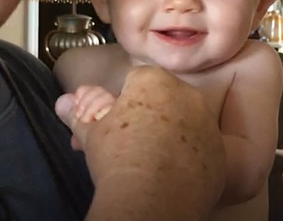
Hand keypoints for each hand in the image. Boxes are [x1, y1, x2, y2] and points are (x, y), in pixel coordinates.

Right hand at [56, 66, 224, 220]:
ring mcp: (207, 124)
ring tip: (146, 160)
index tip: (112, 123)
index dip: (120, 103)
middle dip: (144, 116)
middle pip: (161, 100)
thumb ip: (79, 112)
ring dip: (167, 134)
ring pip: (182, 122)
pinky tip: (169, 172)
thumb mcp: (92, 132)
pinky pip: (200, 147)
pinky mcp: (220, 153)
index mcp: (155, 80)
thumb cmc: (119, 158)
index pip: (135, 82)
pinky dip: (187, 156)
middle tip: (126, 143)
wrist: (150, 202)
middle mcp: (187, 94)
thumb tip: (62, 103)